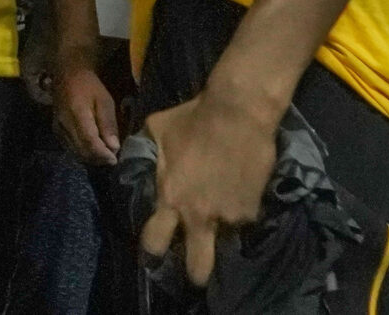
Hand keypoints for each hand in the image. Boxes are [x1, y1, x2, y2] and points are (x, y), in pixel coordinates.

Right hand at [53, 63, 120, 164]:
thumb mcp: (105, 100)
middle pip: (81, 150)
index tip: (114, 160)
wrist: (66, 74)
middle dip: (98, 159)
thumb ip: (108, 124)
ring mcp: (58, 127)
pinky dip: (82, 153)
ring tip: (104, 155)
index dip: (102, 154)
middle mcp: (64, 123)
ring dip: (90, 158)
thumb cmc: (89, 85)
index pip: (89, 142)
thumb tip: (114, 147)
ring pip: (75, 152)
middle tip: (112, 158)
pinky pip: (69, 147)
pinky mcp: (56, 129)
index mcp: (77, 113)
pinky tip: (91, 150)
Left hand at [137, 88, 281, 284]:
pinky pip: (243, 217)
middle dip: (195, 277)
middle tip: (194, 276)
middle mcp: (199, 216)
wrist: (238, 113)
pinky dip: (239, 208)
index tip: (152, 259)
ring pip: (224, 238)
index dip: (150, 254)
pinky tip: (238, 187)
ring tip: (221, 201)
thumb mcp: (156, 131)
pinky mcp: (252, 211)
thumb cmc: (192, 118)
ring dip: (220, 227)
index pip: (154, 242)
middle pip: (198, 268)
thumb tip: (136, 158)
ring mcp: (229, 216)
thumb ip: (147, 153)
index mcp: (170, 199)